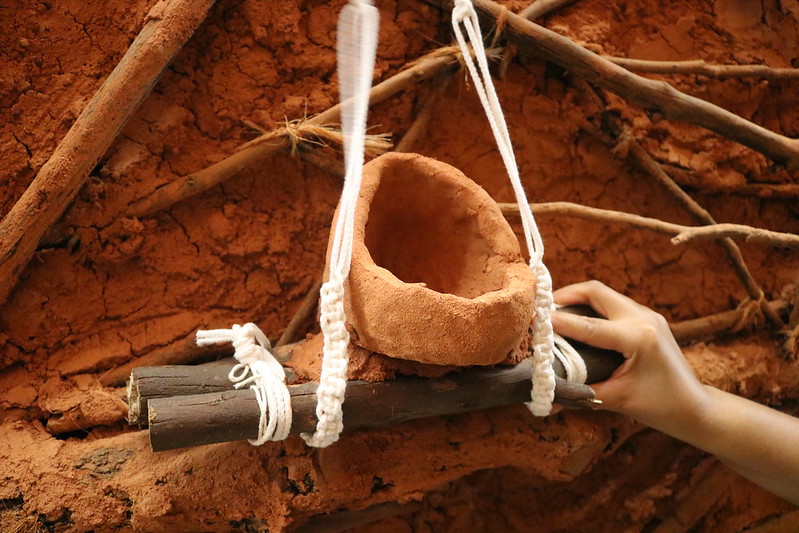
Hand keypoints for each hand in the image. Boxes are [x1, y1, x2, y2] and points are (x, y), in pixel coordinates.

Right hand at [551, 281, 708, 433]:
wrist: (696, 408)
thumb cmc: (660, 407)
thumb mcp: (617, 400)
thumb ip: (579, 394)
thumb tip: (545, 401)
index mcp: (638, 338)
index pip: (588, 325)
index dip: (558, 322)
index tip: (533, 319)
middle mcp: (643, 319)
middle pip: (595, 291)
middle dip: (566, 295)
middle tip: (544, 309)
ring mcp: (648, 315)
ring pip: (604, 294)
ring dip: (578, 299)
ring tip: (557, 314)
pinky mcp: (648, 319)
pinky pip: (614, 304)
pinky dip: (592, 307)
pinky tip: (579, 321)